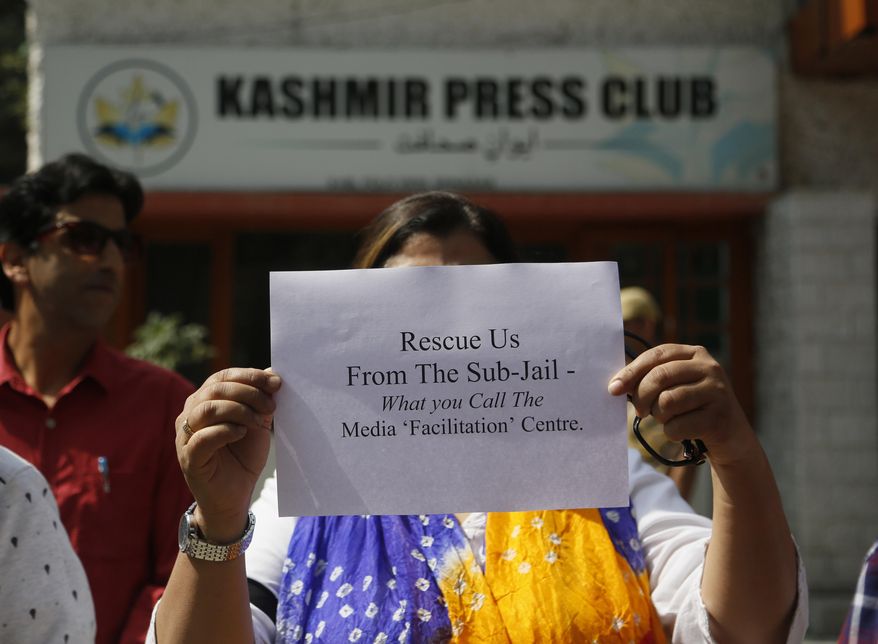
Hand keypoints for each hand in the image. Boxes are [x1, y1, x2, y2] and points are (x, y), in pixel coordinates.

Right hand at [176, 368, 280, 541]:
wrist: (235, 496)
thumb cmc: (243, 457)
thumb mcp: (257, 423)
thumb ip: (261, 400)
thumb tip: (273, 372)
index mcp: (205, 400)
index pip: (223, 376)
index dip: (250, 376)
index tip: (276, 383)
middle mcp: (191, 414)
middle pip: (216, 389)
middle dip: (249, 393)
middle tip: (271, 405)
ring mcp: (186, 436)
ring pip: (208, 409)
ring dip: (239, 410)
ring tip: (258, 422)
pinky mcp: (189, 457)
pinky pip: (203, 437)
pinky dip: (225, 430)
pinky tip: (241, 433)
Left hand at [608, 344, 755, 466]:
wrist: (730, 435)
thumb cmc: (691, 407)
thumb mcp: (674, 385)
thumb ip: (650, 379)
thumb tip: (616, 385)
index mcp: (694, 353)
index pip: (655, 355)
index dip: (631, 372)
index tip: (613, 389)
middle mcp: (709, 368)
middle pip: (660, 377)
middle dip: (642, 397)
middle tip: (641, 411)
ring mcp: (717, 392)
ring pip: (667, 402)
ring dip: (660, 416)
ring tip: (669, 418)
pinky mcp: (719, 417)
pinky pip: (677, 426)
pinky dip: (672, 433)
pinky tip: (683, 431)